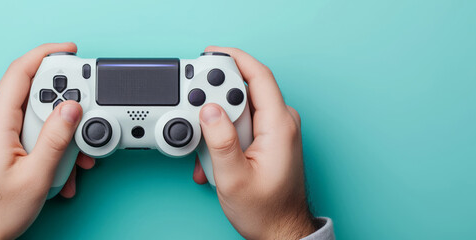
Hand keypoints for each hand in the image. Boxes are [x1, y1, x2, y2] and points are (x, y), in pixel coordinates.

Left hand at [0, 42, 93, 239]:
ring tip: (72, 159)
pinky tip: (59, 166)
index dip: (47, 54)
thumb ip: (57, 138)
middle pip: (34, 92)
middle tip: (82, 123)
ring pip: (35, 112)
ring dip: (60, 132)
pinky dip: (49, 141)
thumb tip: (72, 107)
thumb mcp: (36, 176)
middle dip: (64, 108)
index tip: (70, 51)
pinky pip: (29, 126)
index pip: (21, 70)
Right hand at [193, 46, 316, 238]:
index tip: (211, 54)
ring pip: (238, 111)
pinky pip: (240, 126)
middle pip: (243, 91)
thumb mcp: (234, 178)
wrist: (280, 231)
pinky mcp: (267, 140)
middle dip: (214, 101)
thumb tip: (208, 110)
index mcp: (278, 125)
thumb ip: (219, 141)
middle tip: (195, 111)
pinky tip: (212, 160)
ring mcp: (275, 131)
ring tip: (206, 152)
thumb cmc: (265, 210)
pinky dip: (222, 137)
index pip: (258, 76)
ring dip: (215, 127)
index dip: (233, 59)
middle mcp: (281, 123)